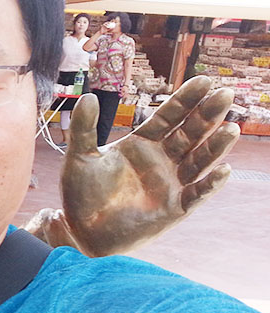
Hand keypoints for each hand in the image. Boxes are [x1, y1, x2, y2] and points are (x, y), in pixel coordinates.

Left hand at [60, 76, 238, 256]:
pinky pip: (197, 194)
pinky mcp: (174, 208)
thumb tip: (87, 97)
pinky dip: (210, 184)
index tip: (204, 80)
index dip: (185, 99)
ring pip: (199, 160)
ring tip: (231, 128)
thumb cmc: (81, 194)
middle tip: (224, 94)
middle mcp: (162, 160)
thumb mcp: (80, 158)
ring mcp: (171, 183)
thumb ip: (84, 128)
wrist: (82, 231)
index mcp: (142, 143)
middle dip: (207, 114)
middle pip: (190, 133)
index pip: (169, 116)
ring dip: (215, 146)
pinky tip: (223, 170)